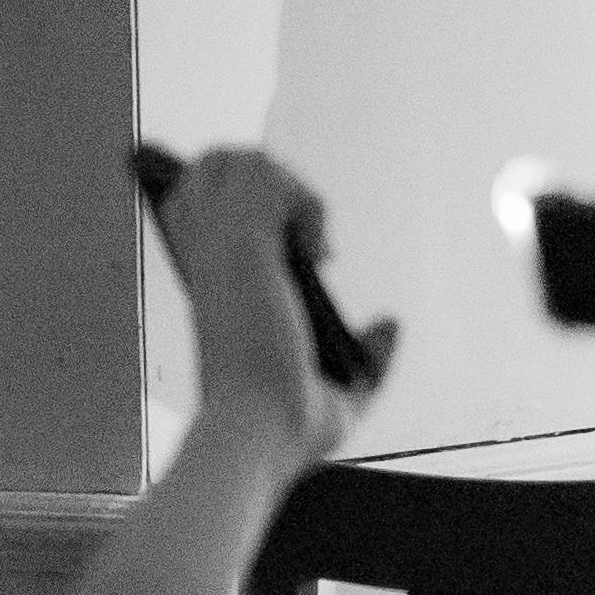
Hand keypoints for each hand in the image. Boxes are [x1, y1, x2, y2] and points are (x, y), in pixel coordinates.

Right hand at [151, 147, 391, 465]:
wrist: (260, 434)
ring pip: (234, 160)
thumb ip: (367, 352)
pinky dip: (306, 202)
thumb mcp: (340, 390)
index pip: (205, 207)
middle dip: (271, 179)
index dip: (254, 203)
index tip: (310, 248)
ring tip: (315, 245)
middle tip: (309, 237)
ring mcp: (217, 250)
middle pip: (213, 166)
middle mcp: (206, 261)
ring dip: (290, 188)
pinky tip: (321, 254)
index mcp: (214, 286)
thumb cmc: (283, 426)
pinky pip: (266, 180)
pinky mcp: (241, 248)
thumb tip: (389, 325)